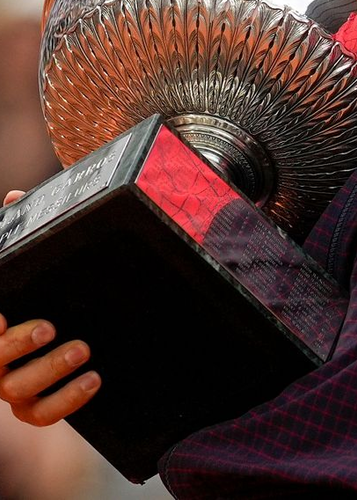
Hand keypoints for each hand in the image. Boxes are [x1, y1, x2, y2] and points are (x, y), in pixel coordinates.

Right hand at [0, 193, 100, 424]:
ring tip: (83, 348)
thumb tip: (16, 196)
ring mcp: (12, 385)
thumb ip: (19, 229)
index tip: (1, 314)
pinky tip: (94, 378)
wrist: (72, 325)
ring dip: (49, 370)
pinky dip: (66, 400)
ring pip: (17, 390)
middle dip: (17, 345)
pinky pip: (43, 414)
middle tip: (50, 327)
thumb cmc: (40, 286)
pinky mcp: (36, 404)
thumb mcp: (32, 258)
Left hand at [0, 316, 99, 426]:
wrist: (9, 345)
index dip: (67, 400)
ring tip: (47, 329)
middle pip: (19, 389)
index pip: (43, 412)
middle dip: (52, 369)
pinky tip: (2, 319)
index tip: (95, 379)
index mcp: (27, 399)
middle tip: (81, 350)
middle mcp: (6, 386)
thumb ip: (79, 358)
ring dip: (22, 346)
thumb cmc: (45, 352)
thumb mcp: (63, 362)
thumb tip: (129, 342)